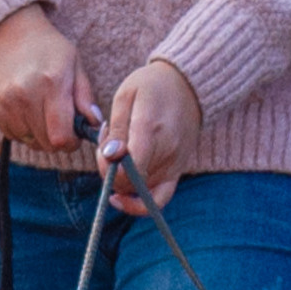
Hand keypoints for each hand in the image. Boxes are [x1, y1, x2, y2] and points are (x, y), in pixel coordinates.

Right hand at [0, 3, 96, 155]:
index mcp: (51, 84)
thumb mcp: (74, 64)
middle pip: (45, 144)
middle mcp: (24, 96)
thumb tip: (94, 124)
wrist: (7, 32)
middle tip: (60, 122)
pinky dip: (22, 129)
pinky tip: (25, 109)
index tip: (74, 134)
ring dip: (39, 135)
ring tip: (41, 112)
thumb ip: (85, 97)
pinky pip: (12, 135)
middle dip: (57, 139)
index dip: (71, 142)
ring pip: (29, 142)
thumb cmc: (48, 48)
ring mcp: (4, 104)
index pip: (61, 137)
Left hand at [100, 58, 200, 213]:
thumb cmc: (152, 87)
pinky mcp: (178, 171)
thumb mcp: (126, 96)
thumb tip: (110, 156)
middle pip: (130, 182)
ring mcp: (175, 164)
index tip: (103, 152)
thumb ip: (117, 128)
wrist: (187, 86)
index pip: (130, 169)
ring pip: (138, 191)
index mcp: (151, 129)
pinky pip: (160, 200)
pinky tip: (122, 196)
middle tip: (108, 146)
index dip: (109, 169)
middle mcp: (167, 151)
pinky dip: (139, 203)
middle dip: (109, 170)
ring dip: (121, 180)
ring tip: (119, 155)